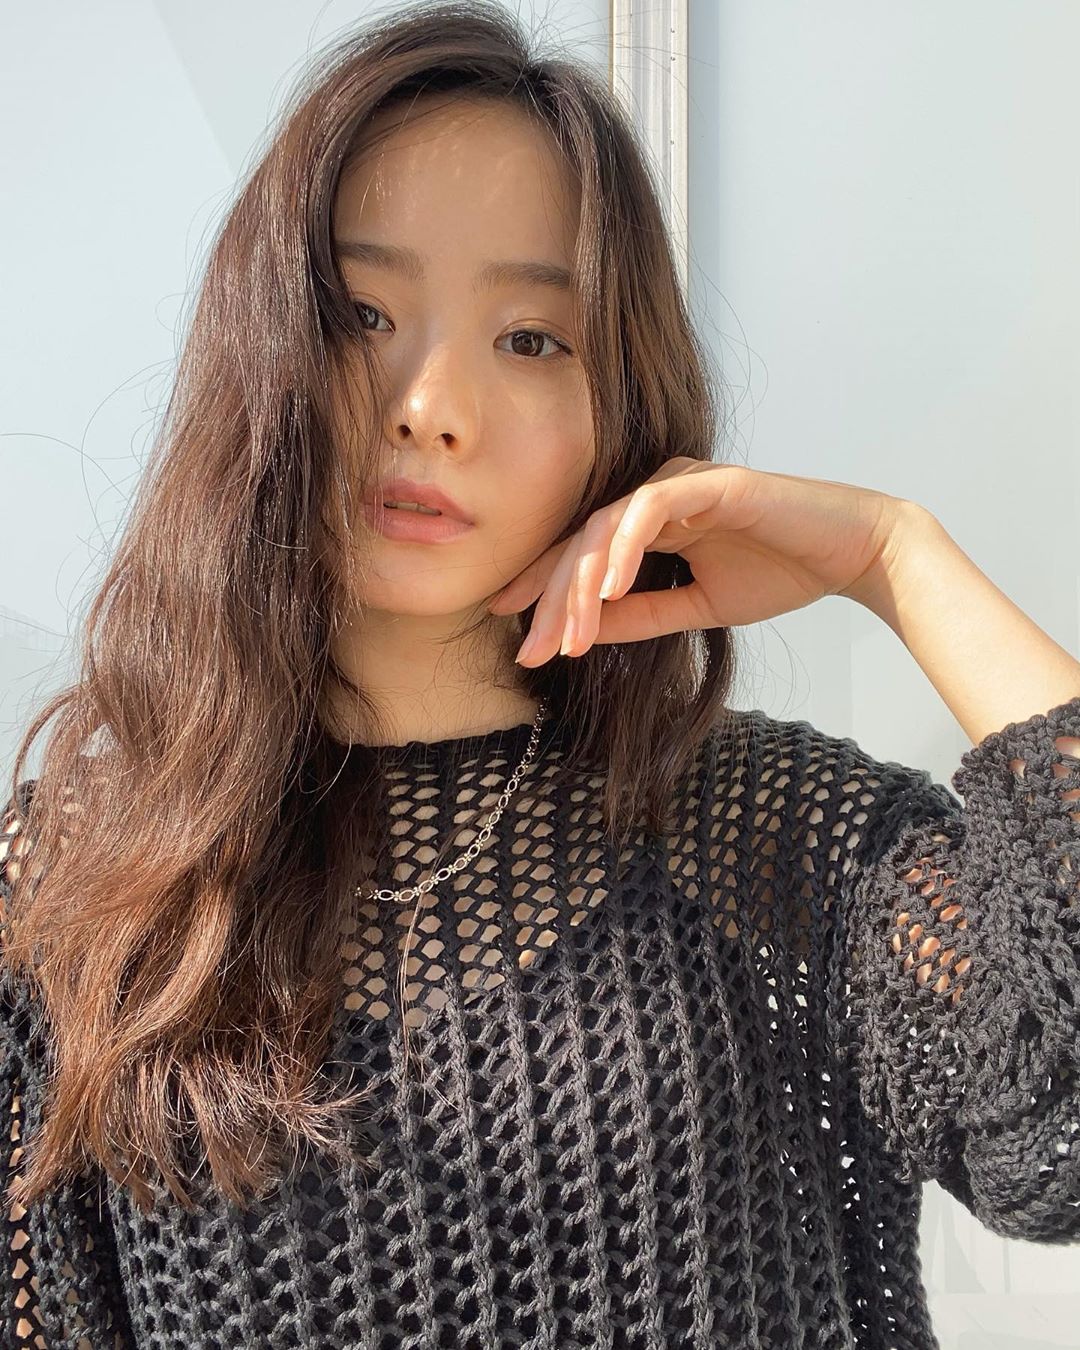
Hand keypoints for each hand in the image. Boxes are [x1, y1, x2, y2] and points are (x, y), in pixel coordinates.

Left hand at [487, 458, 915, 664]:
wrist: (850, 553)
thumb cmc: (779, 571)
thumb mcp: (696, 605)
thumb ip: (643, 614)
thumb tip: (586, 632)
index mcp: (650, 522)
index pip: (583, 555)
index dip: (544, 592)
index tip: (515, 635)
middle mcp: (656, 495)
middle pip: (581, 543)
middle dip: (550, 600)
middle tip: (528, 651)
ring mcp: (680, 483)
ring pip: (606, 527)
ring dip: (582, 585)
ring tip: (568, 635)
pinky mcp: (709, 482)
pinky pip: (650, 509)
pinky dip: (624, 548)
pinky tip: (607, 589)